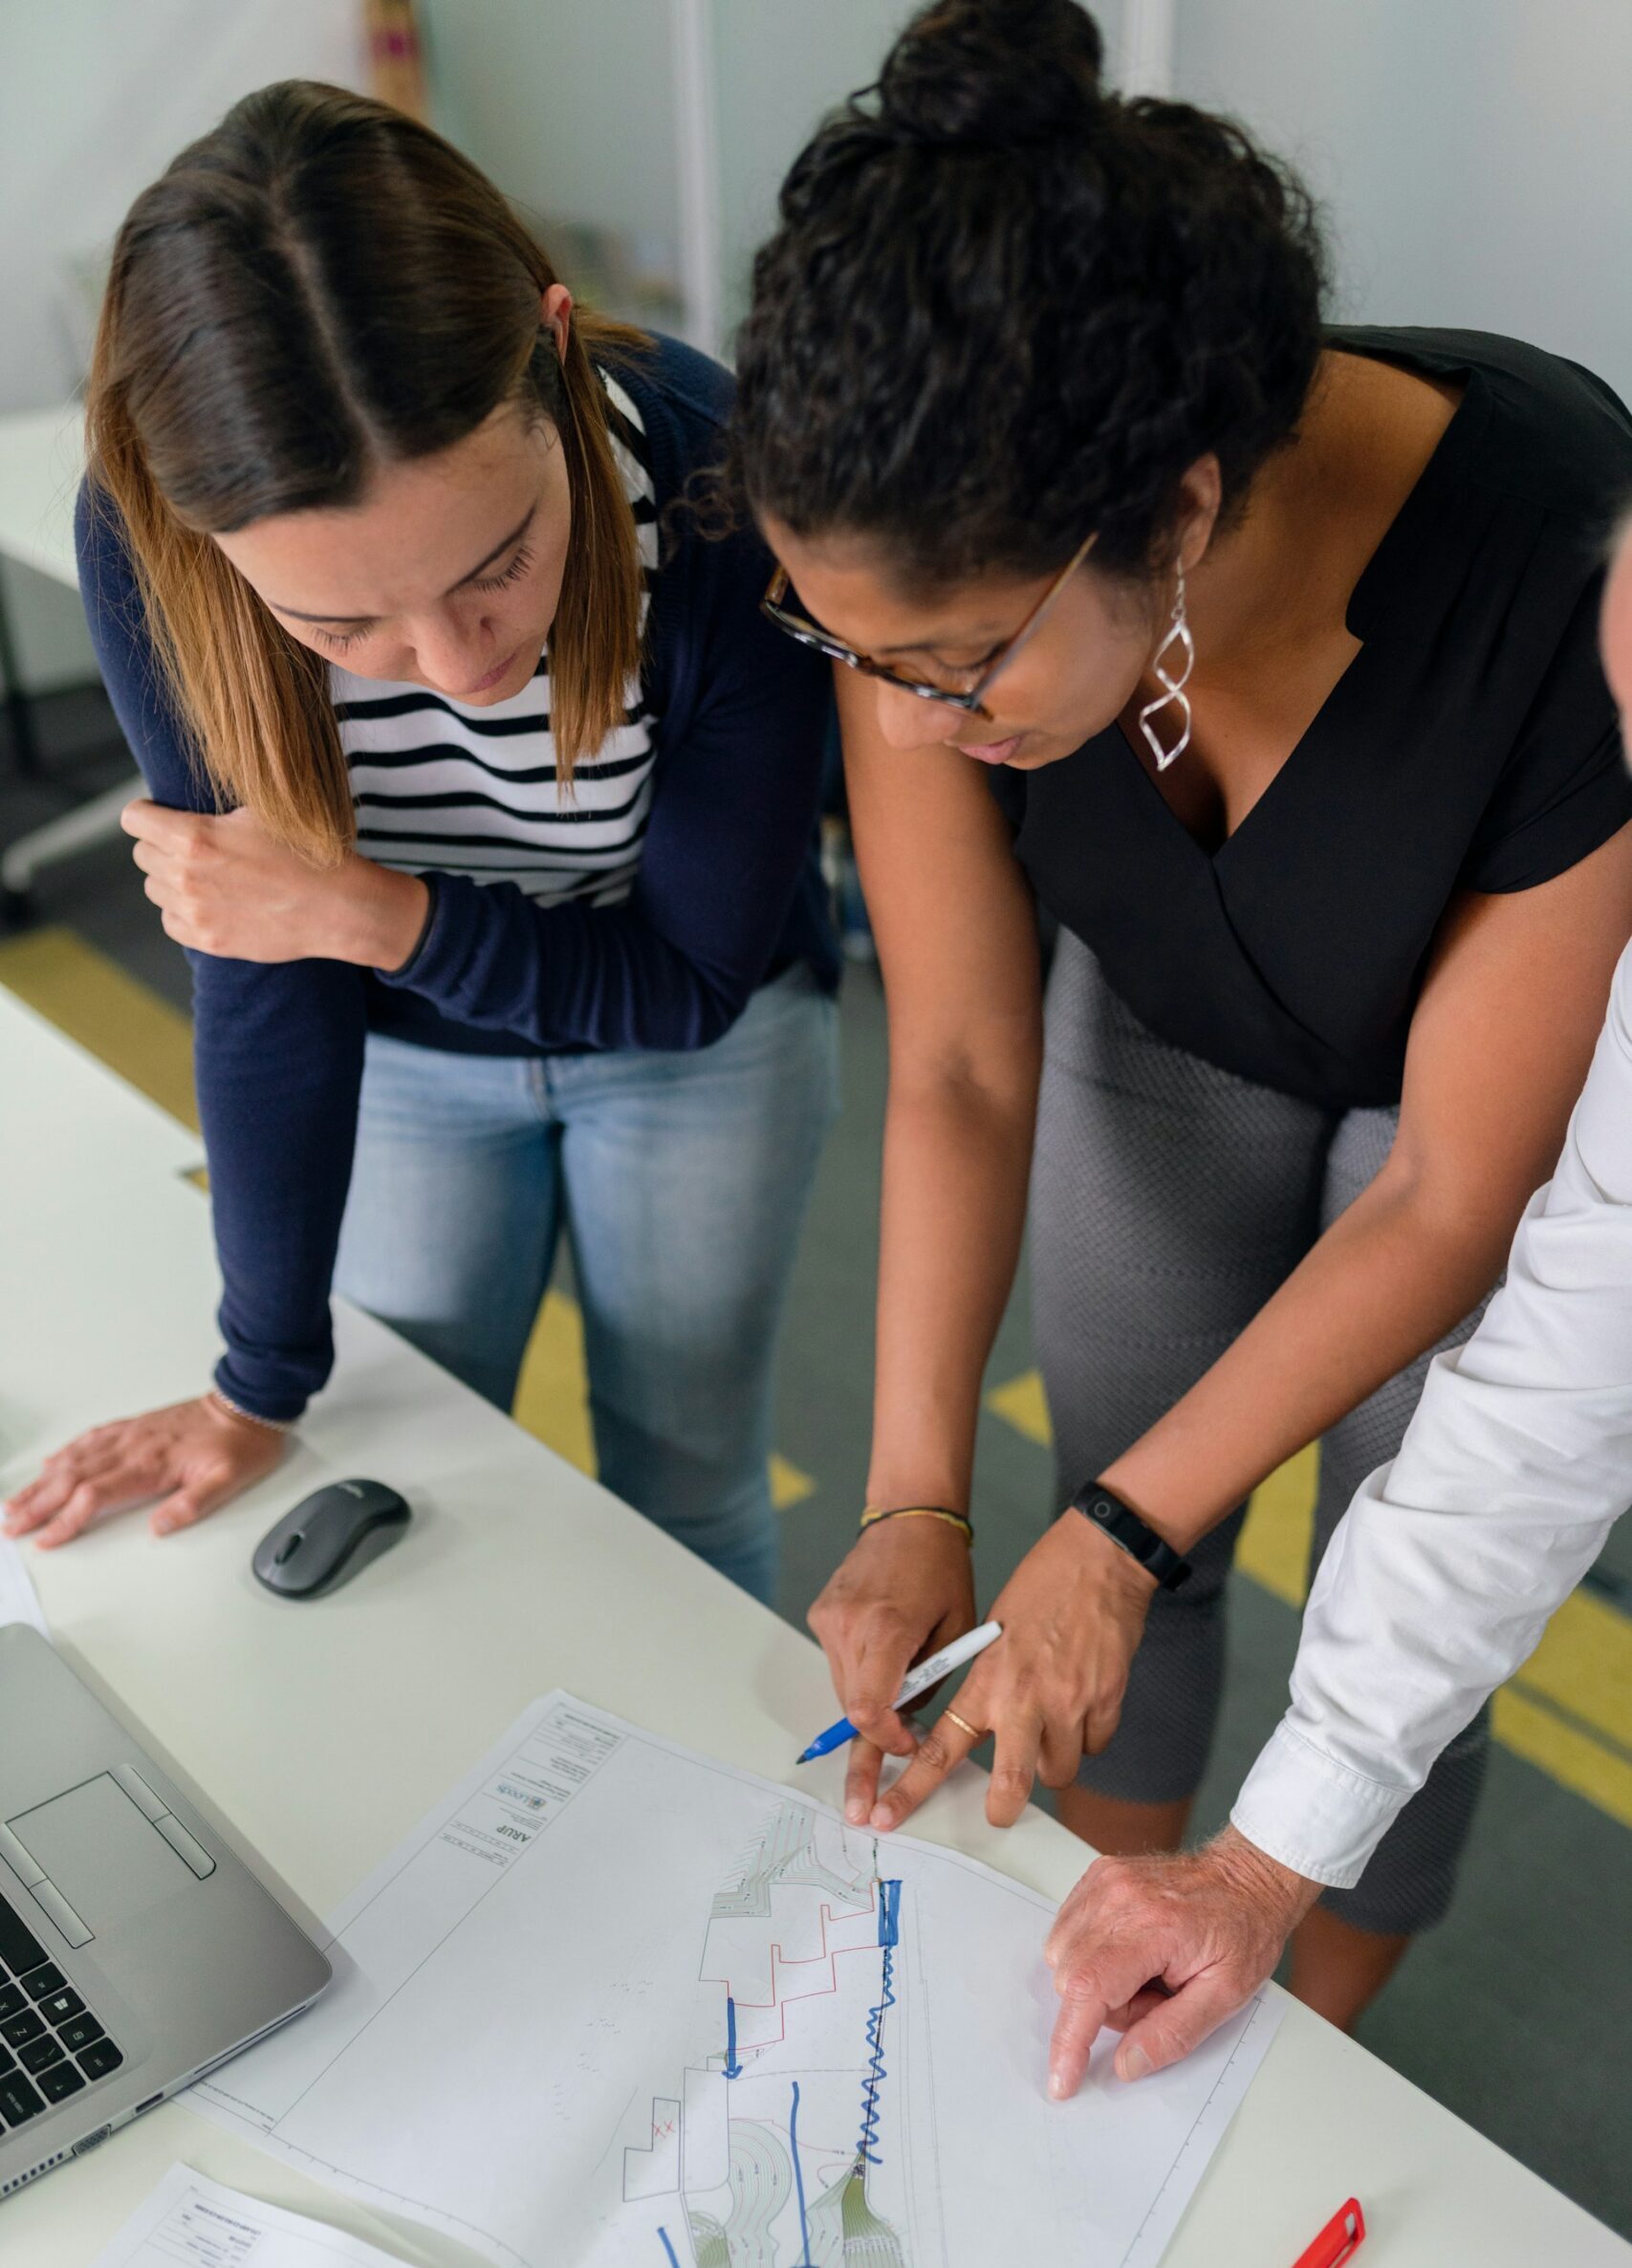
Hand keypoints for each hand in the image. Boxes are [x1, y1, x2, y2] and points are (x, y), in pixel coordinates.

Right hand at [1, 1395, 287, 1547]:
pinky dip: (66, 1452)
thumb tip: (158, 1527)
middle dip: (38, 1504)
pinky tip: (51, 1462)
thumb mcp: (229, 1480)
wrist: (247, 1405)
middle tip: (11, 1524)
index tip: (45, 1539)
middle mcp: (133, 1447)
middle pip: (72, 1479)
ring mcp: (131, 1434)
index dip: (65, 1521)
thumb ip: (193, 1504)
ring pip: (75, 1458)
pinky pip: (91, 1438)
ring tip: (16, 1499)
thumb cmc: (240, 1443)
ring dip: (43, 1481)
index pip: (94, 1496)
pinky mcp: (135, 1426)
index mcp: (151, 1465)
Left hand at [122, 800, 427, 967]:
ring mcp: (195, 912)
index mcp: (194, 836)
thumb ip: (212, 809)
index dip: (146, 813)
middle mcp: (186, 876)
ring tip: (207, 875)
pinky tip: (211, 902)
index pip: (133, 819)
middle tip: (193, 846)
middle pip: (141, 855)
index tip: (158, 816)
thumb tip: (185, 803)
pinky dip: (183, 912)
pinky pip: (170, 921)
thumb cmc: (305, 852)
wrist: (339, 907)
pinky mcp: (208, 940)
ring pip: (154, 889)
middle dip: (161, 846)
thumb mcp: (258, 812)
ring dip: (172, 879)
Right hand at [807, 1517, 976, 1826]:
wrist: (910, 1516)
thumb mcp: (957, 1628)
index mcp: (887, 1629)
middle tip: (864, 1803)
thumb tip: (915, 1730)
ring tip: (897, 1706)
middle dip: (869, 1745)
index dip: (885, 1741)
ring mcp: (829, 1619)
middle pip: (851, 1707)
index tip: (907, 1749)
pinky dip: (860, 1676)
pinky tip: (883, 1662)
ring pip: (843, 1688)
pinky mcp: (821, 1613)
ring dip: (867, 1706)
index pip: (868, 1708)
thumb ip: (933, 1680)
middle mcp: (848, 1625)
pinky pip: (838, 1662)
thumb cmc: (944, 1571)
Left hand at [866, 1511, 1154, 1833]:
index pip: (941, 1747)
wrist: (1099, 1560)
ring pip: (1060, 1770)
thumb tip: (982, 1728)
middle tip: (998, 1813)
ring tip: (1052, 1728)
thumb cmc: (1041, 1586)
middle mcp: (1025, 1700)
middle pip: (1012, 1785)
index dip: (912, 1788)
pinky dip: (1087, 1736)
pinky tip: (1083, 1704)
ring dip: (1053, 1761)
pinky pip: (1095, 1746)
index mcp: (986, 1681)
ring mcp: (1070, 1704)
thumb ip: (986, 1685)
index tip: (889, 1814)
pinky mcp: (1107, 1701)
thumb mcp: (992, 1633)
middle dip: (1002, 1809)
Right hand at [1044, 1826, 1319, 2095]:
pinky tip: (1130, 1952)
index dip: (1069, 2041)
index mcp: (1154, 1927)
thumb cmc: (1243, 1931)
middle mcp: (1118, 1897)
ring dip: (1097, 1982)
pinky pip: (1067, 1931)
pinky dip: (1091, 1956)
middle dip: (1107, 2008)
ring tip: (1147, 1973)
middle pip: (1072, 1978)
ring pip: (1062, 1956)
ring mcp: (1104, 1882)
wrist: (1246, 1878)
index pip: (1088, 1989)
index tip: (1061, 2080)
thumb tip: (1126, 2064)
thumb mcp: (1226, 1996)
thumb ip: (1174, 2035)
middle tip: (1157, 1998)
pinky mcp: (1097, 1877)